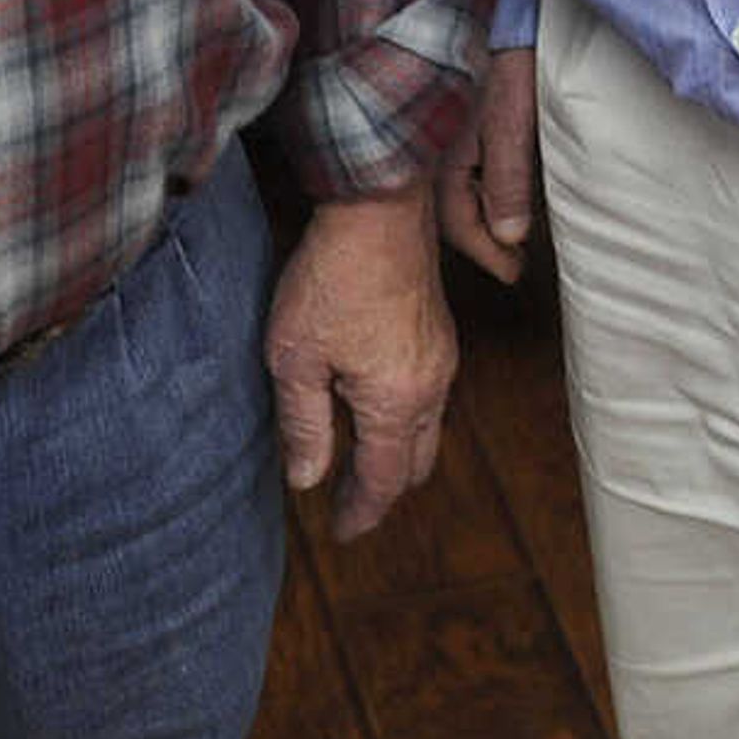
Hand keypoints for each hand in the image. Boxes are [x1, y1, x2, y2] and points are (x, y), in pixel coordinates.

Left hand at [263, 184, 457, 538]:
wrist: (379, 205)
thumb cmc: (331, 279)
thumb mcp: (296, 359)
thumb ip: (304, 426)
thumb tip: (308, 481)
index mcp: (398, 400)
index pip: (384, 480)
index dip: (361, 512)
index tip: (341, 533)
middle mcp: (432, 384)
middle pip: (416, 461)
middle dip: (384, 487)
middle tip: (348, 502)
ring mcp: (442, 355)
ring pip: (428, 426)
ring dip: (396, 450)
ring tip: (355, 457)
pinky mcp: (439, 329)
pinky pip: (430, 393)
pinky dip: (404, 416)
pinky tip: (371, 403)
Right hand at [437, 44, 539, 281]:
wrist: (491, 6)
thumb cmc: (501, 57)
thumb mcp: (510, 122)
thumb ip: (508, 180)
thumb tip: (510, 238)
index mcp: (439, 157)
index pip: (460, 225)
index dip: (490, 254)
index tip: (513, 274)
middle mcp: (426, 151)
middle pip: (449, 213)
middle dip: (480, 241)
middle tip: (511, 262)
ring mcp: (431, 135)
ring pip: (450, 191)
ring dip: (477, 214)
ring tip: (505, 235)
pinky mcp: (441, 117)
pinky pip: (450, 168)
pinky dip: (472, 187)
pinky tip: (489, 190)